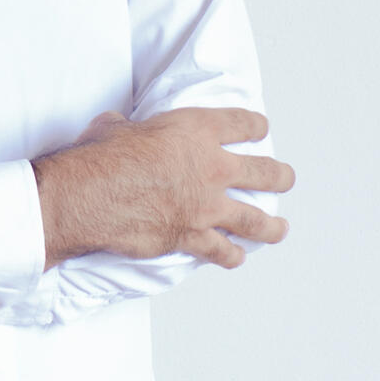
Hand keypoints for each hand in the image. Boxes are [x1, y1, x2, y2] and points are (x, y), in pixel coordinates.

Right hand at [32, 106, 294, 270]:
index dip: (255, 125)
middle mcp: (211, 167)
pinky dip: (232, 256)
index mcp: (196, 130)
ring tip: (281, 229)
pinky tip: (237, 257)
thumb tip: (118, 127)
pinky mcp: (193, 238)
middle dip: (279, 176)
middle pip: (262, 172)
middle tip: (287, 178)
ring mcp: (206, 207)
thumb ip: (130, 127)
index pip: (240, 123)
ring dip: (271, 226)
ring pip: (254, 219)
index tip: (262, 128)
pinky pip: (223, 251)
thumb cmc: (102, 155)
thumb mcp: (117, 125)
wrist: (92, 194)